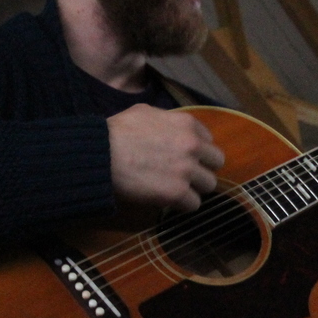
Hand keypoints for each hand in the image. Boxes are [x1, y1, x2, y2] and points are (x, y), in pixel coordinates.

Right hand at [106, 105, 223, 211]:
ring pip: (209, 185)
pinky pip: (194, 204)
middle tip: (185, 174)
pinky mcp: (177, 193)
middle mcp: (193, 146)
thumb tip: (169, 128)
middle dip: (202, 168)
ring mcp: (187, 170)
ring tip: (177, 189)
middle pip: (216, 162)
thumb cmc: (117, 131)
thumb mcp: (145, 112)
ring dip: (195, 188)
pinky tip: (169, 200)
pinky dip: (183, 205)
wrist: (101, 154)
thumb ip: (166, 120)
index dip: (197, 150)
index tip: (185, 156)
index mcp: (187, 124)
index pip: (209, 140)